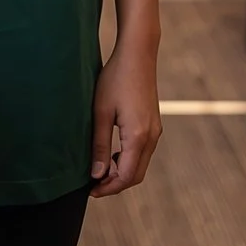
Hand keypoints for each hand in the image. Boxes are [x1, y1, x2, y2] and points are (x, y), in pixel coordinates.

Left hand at [88, 45, 159, 197]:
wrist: (137, 55)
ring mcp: (155, 130)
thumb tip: (97, 174)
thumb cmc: (115, 79)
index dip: (108, 188)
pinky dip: (128, 160)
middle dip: (115, 184)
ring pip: (140, 165)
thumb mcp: (101, 112)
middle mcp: (151, 137)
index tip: (90, 190)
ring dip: (122, 172)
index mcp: (138, 136)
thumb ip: (100, 145)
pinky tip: (112, 154)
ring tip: (99, 169)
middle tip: (93, 185)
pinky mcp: (154, 124)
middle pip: (136, 175)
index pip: (126, 176)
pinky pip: (143, 152)